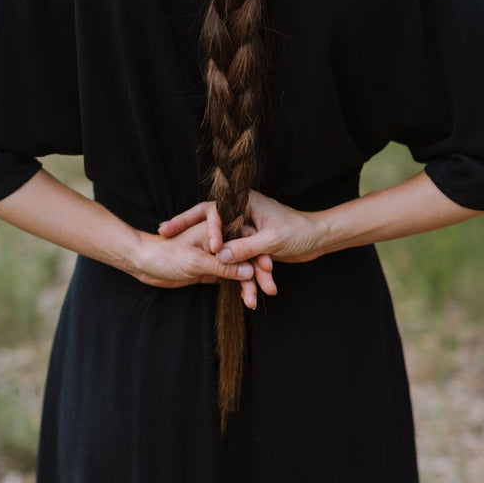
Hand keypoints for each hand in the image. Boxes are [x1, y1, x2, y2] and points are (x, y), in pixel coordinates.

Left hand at [130, 218, 257, 293]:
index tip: (266, 268)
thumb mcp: (194, 262)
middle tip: (270, 287)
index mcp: (214, 228)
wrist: (143, 264)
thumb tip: (249, 271)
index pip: (243, 237)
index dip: (256, 253)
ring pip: (240, 268)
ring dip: (249, 284)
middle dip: (258, 271)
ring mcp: (216, 255)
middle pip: (246, 254)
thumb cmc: (163, 256)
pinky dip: (239, 289)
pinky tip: (248, 300)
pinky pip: (232, 278)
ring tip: (255, 301)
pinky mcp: (212, 269)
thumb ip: (222, 266)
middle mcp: (219, 239)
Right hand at [157, 191, 324, 293]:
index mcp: (244, 202)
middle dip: (187, 237)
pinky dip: (228, 270)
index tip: (170, 232)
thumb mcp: (271, 241)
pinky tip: (213, 280)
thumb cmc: (299, 232)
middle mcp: (241, 212)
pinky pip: (234, 257)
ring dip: (210, 261)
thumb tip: (221, 256)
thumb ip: (245, 248)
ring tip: (184, 271)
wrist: (320, 238)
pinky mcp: (251, 244)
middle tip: (163, 237)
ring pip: (221, 245)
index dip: (186, 220)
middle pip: (208, 226)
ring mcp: (244, 228)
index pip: (207, 209)